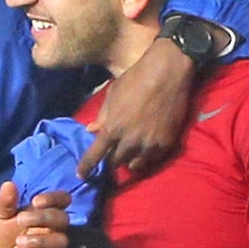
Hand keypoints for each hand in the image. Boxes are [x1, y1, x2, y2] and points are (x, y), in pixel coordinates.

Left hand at [0, 181, 70, 247]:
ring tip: (19, 242)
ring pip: (61, 240)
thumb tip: (8, 184)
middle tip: (20, 220)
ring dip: (41, 239)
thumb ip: (5, 202)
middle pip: (63, 218)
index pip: (62, 200)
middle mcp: (54, 228)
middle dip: (43, 217)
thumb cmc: (3, 236)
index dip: (54, 198)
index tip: (36, 202)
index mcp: (44, 212)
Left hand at [76, 37, 195, 177]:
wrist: (168, 72)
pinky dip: (146, 155)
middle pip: (115, 163)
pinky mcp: (166, 144)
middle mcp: (129, 142)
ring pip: (135, 165)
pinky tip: (146, 145)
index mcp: (112, 129)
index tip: (80, 175)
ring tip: (131, 151)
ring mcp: (149, 145)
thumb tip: (90, 130)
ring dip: (129, 160)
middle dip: (112, 159)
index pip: (95, 156)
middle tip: (113, 153)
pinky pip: (152, 159)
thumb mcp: (113, 95)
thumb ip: (102, 116)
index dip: (86, 167)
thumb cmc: (136, 79)